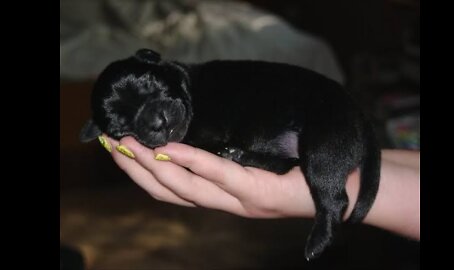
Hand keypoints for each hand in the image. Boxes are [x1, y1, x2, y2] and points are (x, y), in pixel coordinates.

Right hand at [102, 135, 338, 218]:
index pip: (171, 190)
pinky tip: (170, 147)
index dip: (140, 172)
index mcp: (222, 196)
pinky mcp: (259, 195)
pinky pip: (219, 176)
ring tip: (129, 144)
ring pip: (185, 189)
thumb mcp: (255, 157)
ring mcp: (240, 202)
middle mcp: (225, 204)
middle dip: (135, 168)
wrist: (341, 184)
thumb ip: (228, 151)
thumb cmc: (300, 167)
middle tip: (111, 142)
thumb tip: (200, 125)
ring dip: (153, 165)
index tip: (118, 149)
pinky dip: (192, 161)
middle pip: (168, 191)